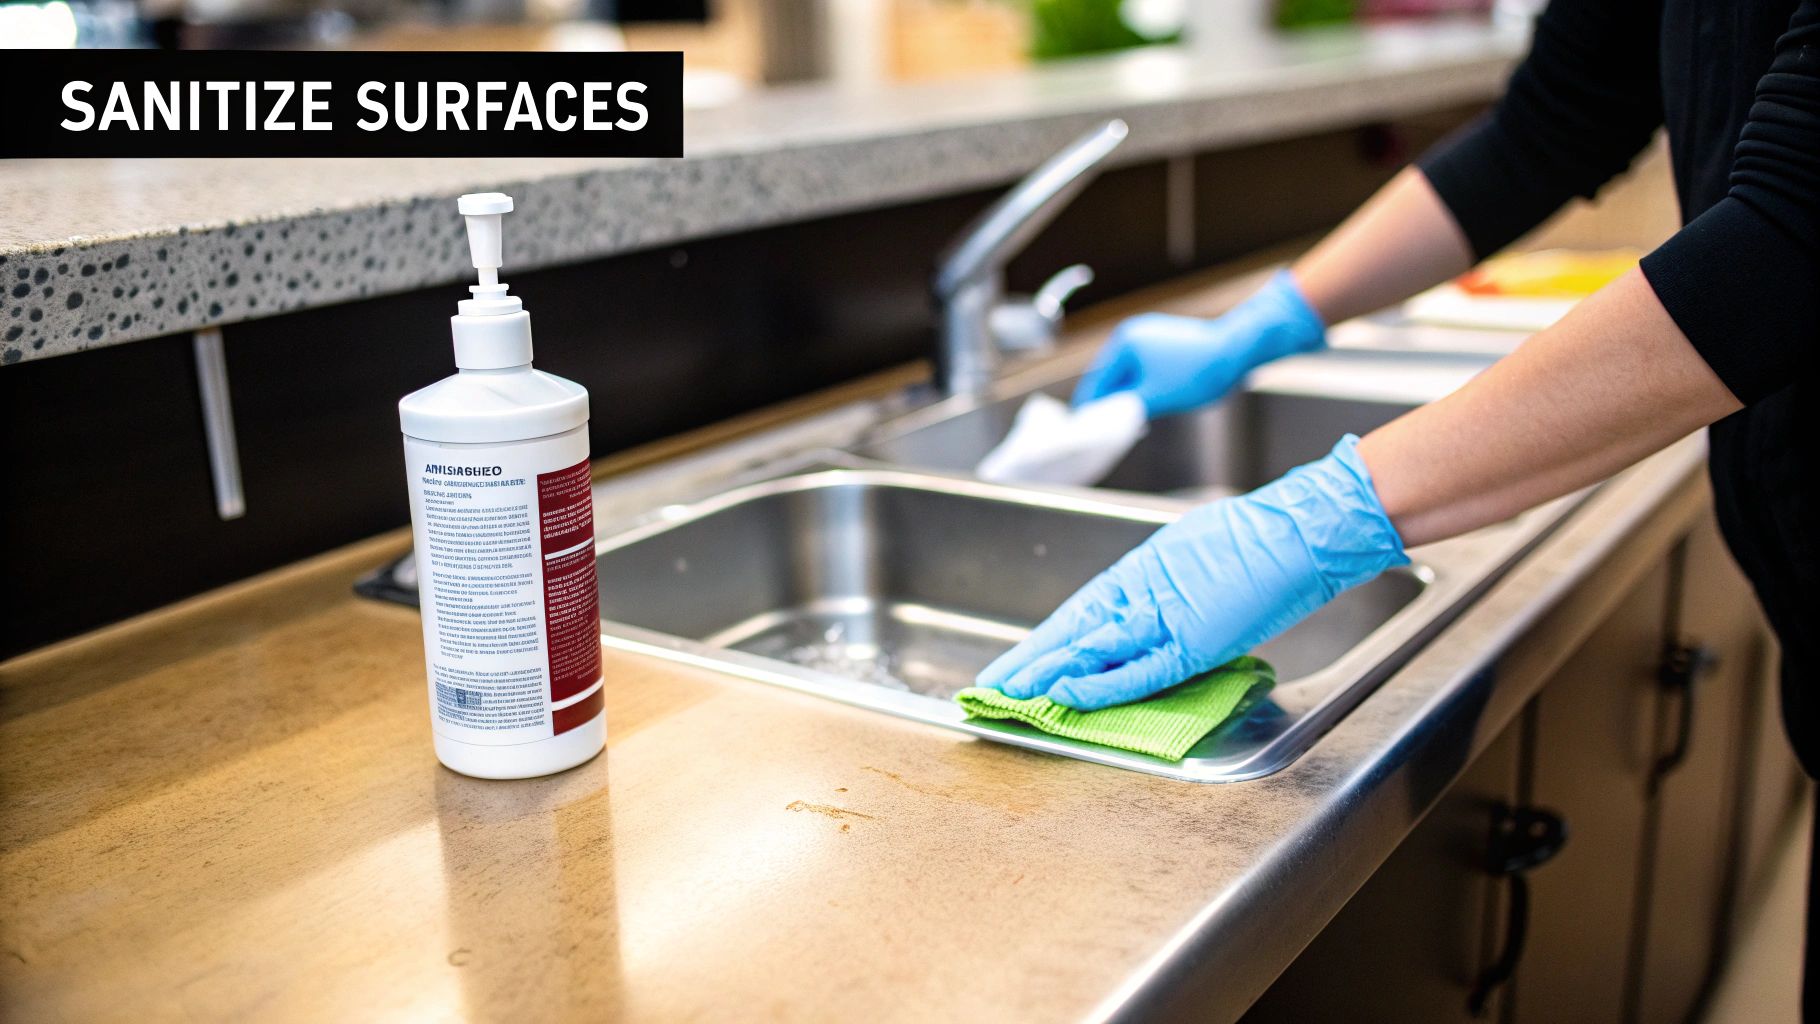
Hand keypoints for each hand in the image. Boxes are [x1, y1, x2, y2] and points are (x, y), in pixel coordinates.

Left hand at [976, 435, 1405, 709]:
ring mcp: (1166, 615)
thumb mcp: (1193, 556)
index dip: (1044, 642)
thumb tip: (1137, 615)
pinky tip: (1065, 693)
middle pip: (1074, 632)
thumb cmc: (1260, 539)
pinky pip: (1136, 667)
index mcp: (1143, 572)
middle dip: (1031, 662)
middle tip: (991, 687)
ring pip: (1093, 648)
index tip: (1014, 664)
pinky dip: (1099, 683)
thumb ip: (1159, 589)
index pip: (1080, 614)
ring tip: (1012, 695)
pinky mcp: (1191, 640)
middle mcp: (1144, 593)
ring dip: (1050, 674)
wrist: (1303, 530)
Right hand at [1072, 269, 1325, 417]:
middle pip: (1109, 377)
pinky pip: (1143, 367)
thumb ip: (1124, 409)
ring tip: (1134, 421)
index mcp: (1124, 344)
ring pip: (1127, 374)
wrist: (1239, 349)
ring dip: (1128, 396)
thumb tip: (1101, 420)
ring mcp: (1148, 334)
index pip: (1096, 384)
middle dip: (1111, 404)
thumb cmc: (1199, 373)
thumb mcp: (1155, 398)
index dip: (1092, 411)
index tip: (1088, 434)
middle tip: (1111, 432)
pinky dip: (1142, 385)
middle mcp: (1131, 334)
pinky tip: (1150, 403)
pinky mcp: (1164, 339)